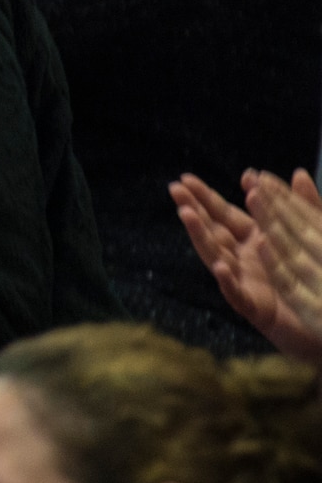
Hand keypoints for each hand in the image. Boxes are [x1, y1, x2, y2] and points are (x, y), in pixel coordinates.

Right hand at [174, 170, 321, 364]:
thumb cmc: (318, 281)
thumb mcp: (315, 234)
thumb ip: (305, 205)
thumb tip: (294, 173)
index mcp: (256, 241)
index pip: (226, 215)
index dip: (207, 197)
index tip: (187, 178)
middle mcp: (245, 260)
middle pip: (213, 232)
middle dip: (193, 209)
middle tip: (175, 189)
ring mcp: (246, 284)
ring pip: (217, 258)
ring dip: (201, 237)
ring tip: (187, 215)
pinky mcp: (256, 309)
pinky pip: (238, 294)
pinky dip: (229, 281)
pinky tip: (223, 266)